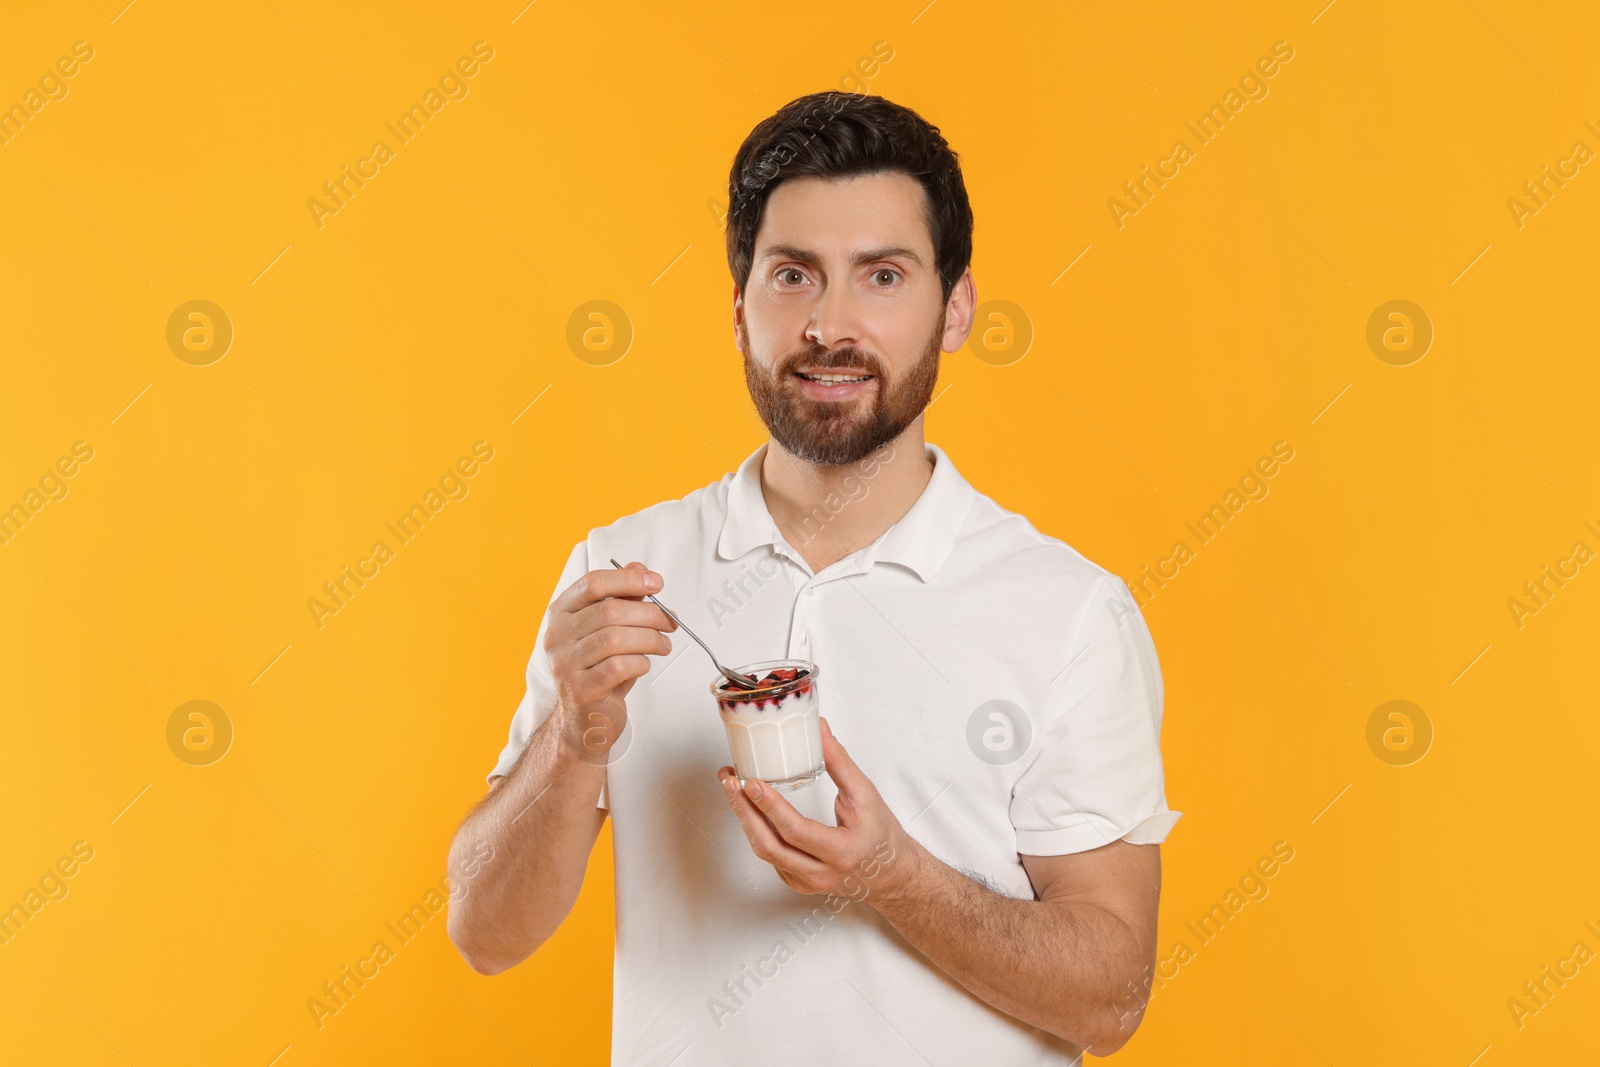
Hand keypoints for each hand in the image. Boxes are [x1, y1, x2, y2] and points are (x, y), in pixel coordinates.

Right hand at [546, 561, 675, 761]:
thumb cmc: (600, 670)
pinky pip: (618, 666)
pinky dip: (640, 662)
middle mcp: (557, 635)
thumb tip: (639, 569)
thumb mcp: (611, 630)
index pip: (592, 583)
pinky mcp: (579, 690)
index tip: (657, 583)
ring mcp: (564, 664)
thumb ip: (622, 598)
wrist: (586, 721)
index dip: (628, 580)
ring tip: (664, 644)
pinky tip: (644, 664)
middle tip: (671, 621)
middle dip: (649, 614)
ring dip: (649, 638)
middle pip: (609, 610)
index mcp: (562, 613)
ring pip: (615, 638)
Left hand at [719, 717, 917, 904]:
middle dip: (745, 811)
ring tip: (733, 790)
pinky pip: (771, 859)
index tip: (751, 782)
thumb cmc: (882, 835)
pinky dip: (758, 832)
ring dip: (746, 820)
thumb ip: (839, 762)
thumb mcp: (865, 795)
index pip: (796, 831)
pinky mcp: (800, 884)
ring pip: (765, 853)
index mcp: (842, 852)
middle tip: (730, 781)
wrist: (892, 874)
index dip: (770, 806)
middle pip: (769, 846)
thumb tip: (819, 729)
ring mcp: (808, 883)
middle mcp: (822, 874)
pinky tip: (752, 810)